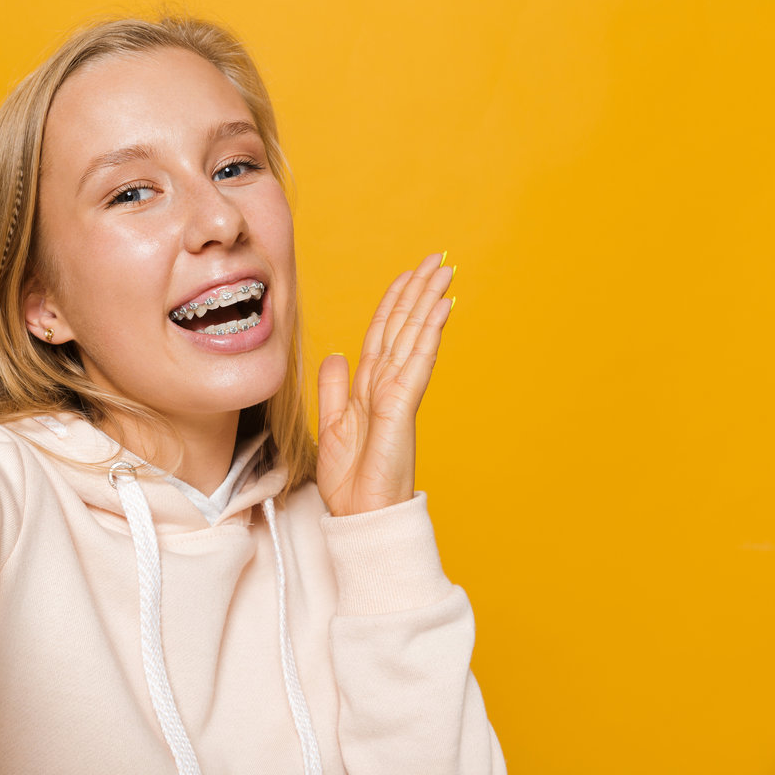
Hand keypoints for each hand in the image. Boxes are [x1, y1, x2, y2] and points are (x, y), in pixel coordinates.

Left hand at [316, 252, 454, 515]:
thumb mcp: (330, 425)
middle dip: (418, 292)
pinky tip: (440, 310)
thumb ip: (333, 388)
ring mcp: (397, 395)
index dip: (395, 302)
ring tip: (443, 272)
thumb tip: (336, 355)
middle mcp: (387, 385)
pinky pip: (416, 363)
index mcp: (369, 387)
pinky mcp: (401, 408)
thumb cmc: (351, 480)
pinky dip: (427, 335)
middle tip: (436, 259)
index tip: (409, 275)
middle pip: (403, 327)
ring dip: (428, 302)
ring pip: (413, 338)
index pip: (383, 333)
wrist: (358, 515)